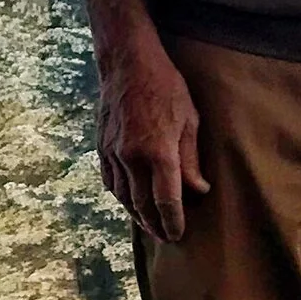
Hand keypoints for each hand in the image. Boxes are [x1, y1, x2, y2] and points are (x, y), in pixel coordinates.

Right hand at [79, 0, 207, 240]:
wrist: (127, 62)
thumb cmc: (165, 86)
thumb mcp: (189, 120)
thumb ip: (191, 160)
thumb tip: (199, 190)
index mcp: (158, 152)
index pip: (166, 201)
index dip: (173, 222)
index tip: (178, 235)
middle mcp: (132, 158)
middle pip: (142, 205)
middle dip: (155, 225)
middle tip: (166, 237)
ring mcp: (113, 154)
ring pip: (124, 197)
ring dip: (137, 215)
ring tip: (150, 225)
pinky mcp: (101, 148)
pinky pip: (110, 183)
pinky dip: (121, 197)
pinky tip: (130, 201)